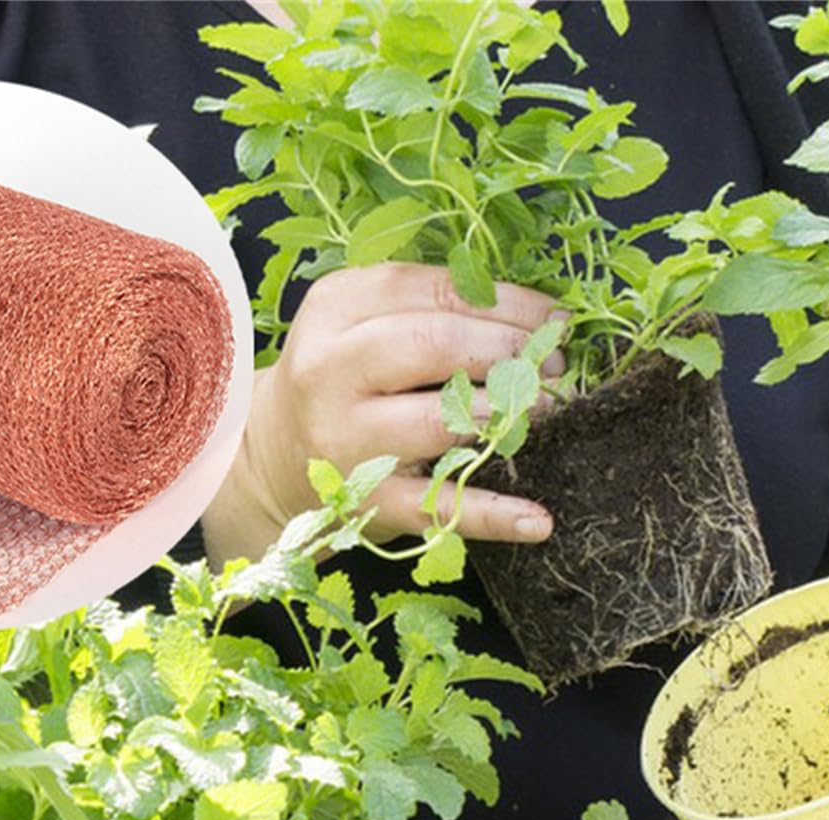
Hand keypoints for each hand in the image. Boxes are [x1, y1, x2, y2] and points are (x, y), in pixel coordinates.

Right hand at [201, 263, 563, 565]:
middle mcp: (331, 371)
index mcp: (335, 309)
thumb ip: (429, 306)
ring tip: (546, 411)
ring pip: (436, 421)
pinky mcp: (366, 502)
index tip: (554, 319)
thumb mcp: (362, 321)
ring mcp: (348, 441)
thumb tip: (537, 315)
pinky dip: (493, 517)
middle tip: (553, 366)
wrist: (274, 457)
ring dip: (503, 414)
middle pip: (432, 346)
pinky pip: (437, 508)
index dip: (506, 303)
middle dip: (507, 351)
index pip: (434, 291)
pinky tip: (538, 520)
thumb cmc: (342, 378)